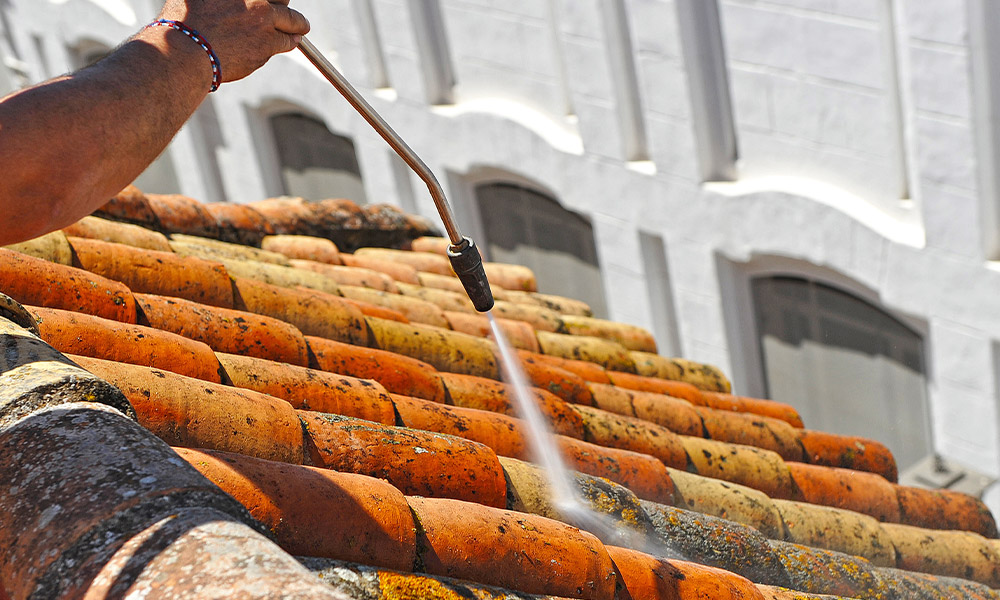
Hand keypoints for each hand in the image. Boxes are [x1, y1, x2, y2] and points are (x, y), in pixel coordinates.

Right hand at [158, 0, 309, 81]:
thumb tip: (228, 3)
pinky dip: (288, 42)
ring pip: (292, 20)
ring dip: (297, 25)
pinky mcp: (268, 43)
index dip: (270, 1)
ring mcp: (263, 18)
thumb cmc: (183, 24)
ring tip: (301, 28)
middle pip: (282, 0)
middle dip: (285, 7)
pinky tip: (292, 42)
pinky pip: (286, 42)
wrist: (186, 52)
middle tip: (292, 15)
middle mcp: (255, 0)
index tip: (270, 4)